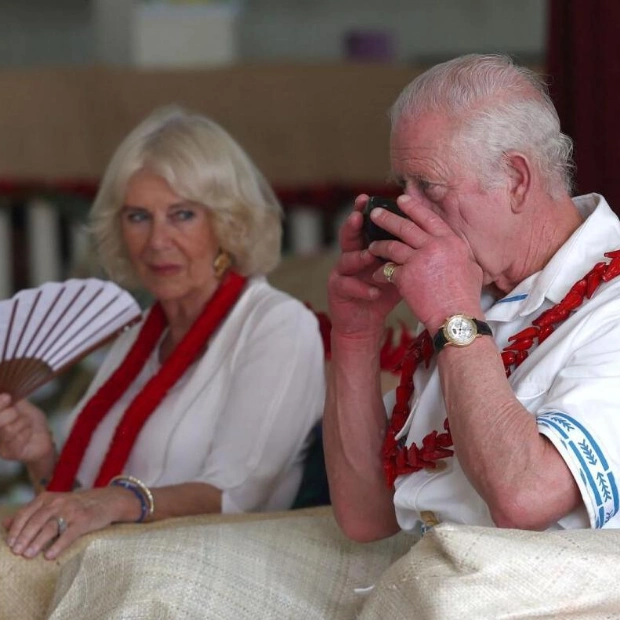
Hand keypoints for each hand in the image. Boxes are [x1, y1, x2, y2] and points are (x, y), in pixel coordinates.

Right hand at [0, 394, 54, 464]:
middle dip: (10, 413)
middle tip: (17, 412)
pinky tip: (29, 434)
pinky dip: (27, 432)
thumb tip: (4, 392)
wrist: (45, 438)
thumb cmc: (31, 422)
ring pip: (8, 430)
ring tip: (27, 424)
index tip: (7, 397)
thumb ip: (12, 400)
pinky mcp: (8, 453)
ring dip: (23, 423)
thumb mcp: (22, 406)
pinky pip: (17, 440)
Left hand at [3, 487, 128, 559]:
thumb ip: (30, 512)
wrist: (107, 500)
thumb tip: (5, 523)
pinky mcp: (84, 520)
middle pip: (36, 520)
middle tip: (16, 552)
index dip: (16, 529)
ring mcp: (72, 511)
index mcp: (48, 498)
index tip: (9, 544)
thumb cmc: (75, 506)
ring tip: (28, 555)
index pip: (26, 513)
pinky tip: (50, 555)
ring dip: (37, 542)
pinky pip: (69, 534)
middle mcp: (58, 502)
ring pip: (51, 527)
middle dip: (24, 537)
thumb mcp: (53, 504)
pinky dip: (58, 545)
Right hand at [327, 195, 401, 339]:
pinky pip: (347, 286)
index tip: (370, 198)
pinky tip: (374, 292)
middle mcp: (350, 257)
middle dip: (353, 225)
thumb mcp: (397, 269)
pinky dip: (362, 289)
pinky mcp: (337, 291)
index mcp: (365, 248)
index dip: (365, 212)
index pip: (365, 226)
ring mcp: (342, 273)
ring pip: (346, 260)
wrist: (365, 323)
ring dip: (358, 257)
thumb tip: (430, 233)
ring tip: (370, 254)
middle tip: (359, 215)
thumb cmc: (383, 294)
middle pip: (349, 236)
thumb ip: (405, 252)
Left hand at [367, 195, 483, 331]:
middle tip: (375, 213)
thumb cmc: (465, 297)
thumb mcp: (470, 267)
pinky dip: (381, 272)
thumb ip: (459, 251)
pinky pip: (387, 269)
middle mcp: (435, 245)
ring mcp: (419, 259)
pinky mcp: (405, 276)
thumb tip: (452, 244)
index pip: (429, 217)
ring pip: (392, 245)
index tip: (401, 199)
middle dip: (387, 218)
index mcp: (451, 241)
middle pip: (406, 226)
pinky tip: (377, 275)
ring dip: (378, 244)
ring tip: (370, 244)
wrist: (456, 318)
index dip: (413, 207)